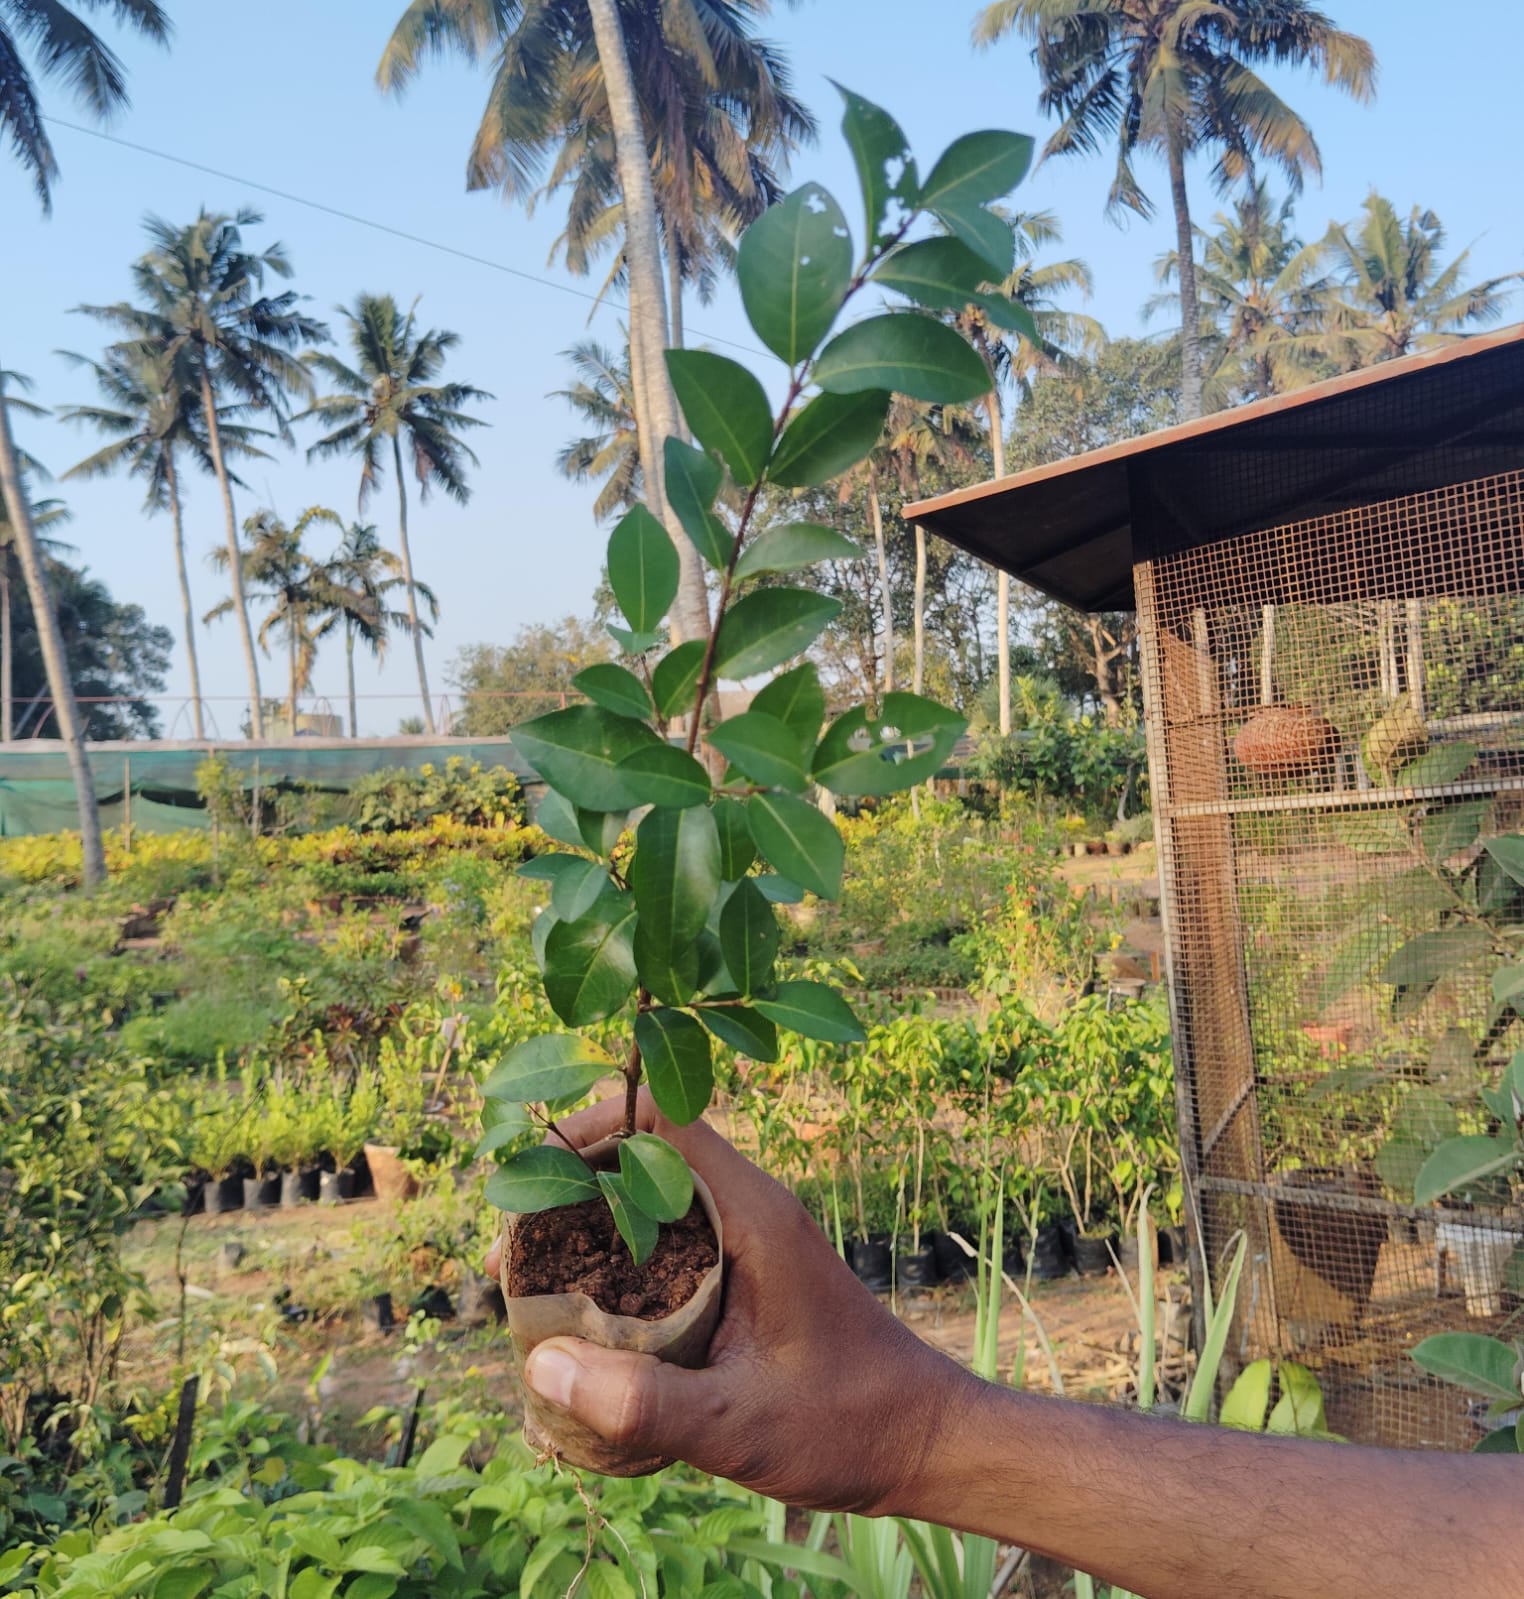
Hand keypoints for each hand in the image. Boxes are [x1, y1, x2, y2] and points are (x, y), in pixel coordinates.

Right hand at [486, 1090, 979, 1511]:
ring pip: (654, 1201)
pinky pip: (671, 1241)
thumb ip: (645, 1401)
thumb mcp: (739, 1426)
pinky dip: (621, 1263)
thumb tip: (542, 1364)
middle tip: (512, 1256)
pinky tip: (589, 1321)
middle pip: (645, 1156)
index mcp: (754, 1214)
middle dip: (571, 1190)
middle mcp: (751, 1209)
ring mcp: (751, 1238)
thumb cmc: (848, 1426)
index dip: (591, 1128)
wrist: (924, 1442)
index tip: (532, 1177)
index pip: (663, 1120)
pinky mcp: (749, 1271)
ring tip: (531, 1288)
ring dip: (591, 1231)